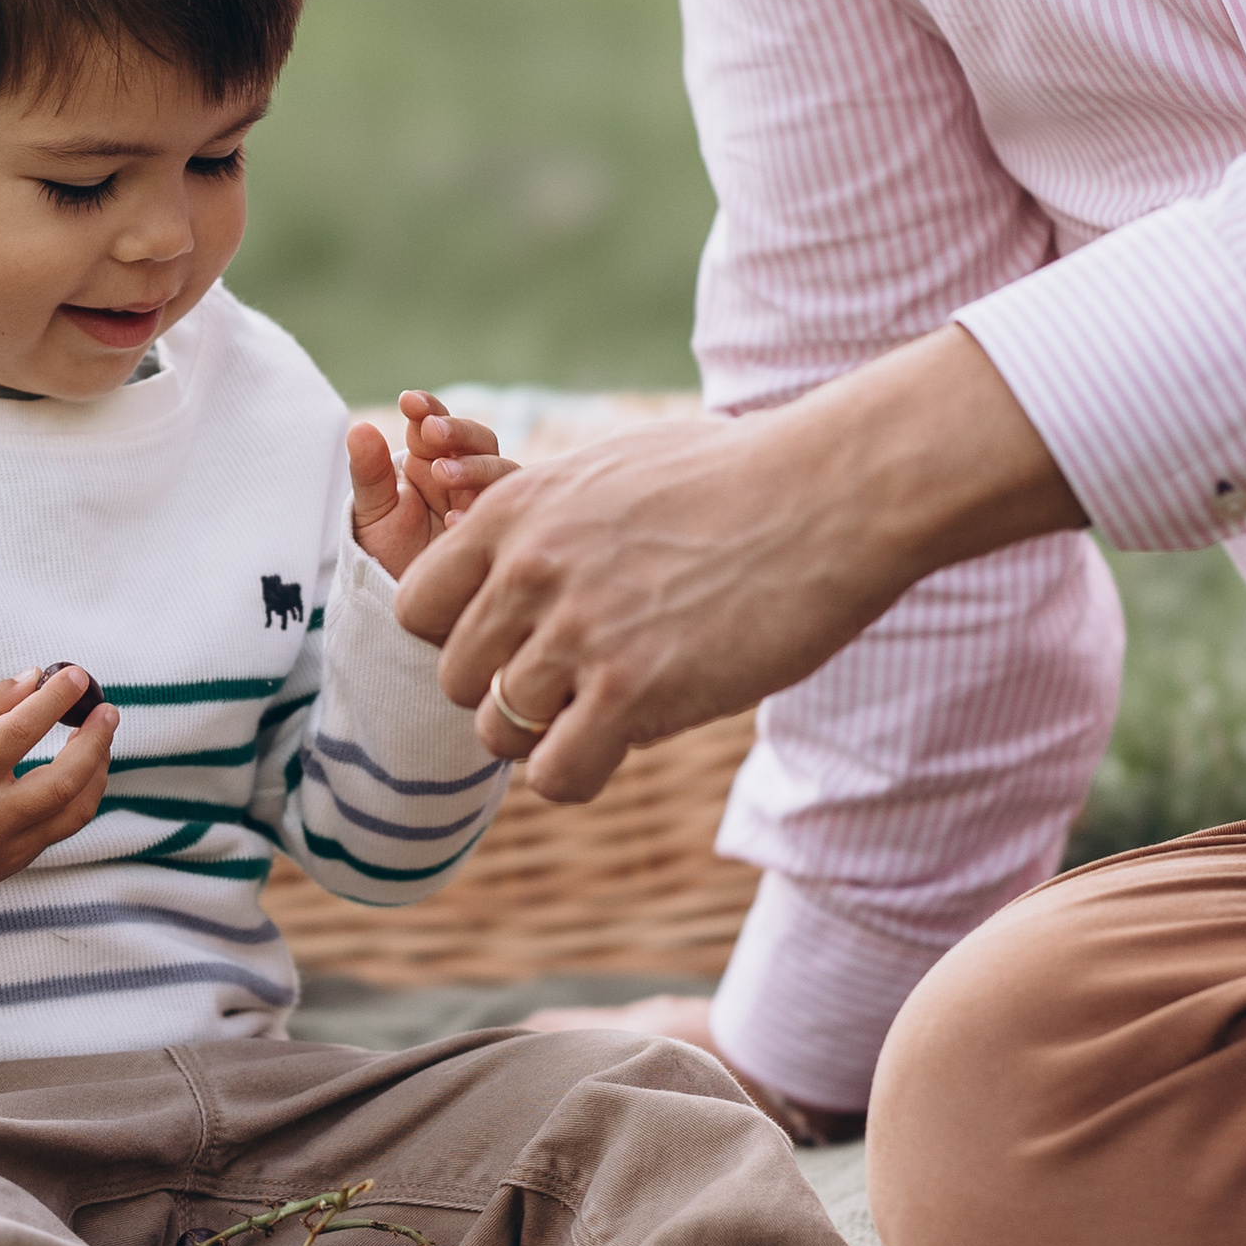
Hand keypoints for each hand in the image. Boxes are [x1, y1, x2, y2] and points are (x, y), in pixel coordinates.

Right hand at [0, 666, 117, 899]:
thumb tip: (32, 678)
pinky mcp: (14, 864)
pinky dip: (77, 797)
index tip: (75, 676)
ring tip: (99, 739)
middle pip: (63, 782)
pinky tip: (79, 771)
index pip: (20, 731)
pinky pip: (59, 829)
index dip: (53, 699)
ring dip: (96, 772)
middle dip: (95, 742)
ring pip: (74, 812)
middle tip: (107, 710)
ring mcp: (5, 848)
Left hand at [346, 391, 516, 584]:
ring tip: (443, 475)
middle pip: (479, 440)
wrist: (395, 601)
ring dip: (475, 467)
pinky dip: (481, 513)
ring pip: (500, 471)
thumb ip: (369, 472)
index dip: (430, 407)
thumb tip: (360, 427)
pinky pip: (504, 516)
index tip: (409, 402)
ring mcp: (483, 504)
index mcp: (431, 461)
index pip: (438, 423)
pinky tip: (454, 522)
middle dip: (459, 431)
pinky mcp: (498, 534)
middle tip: (432, 432)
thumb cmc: (383, 551)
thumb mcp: (372, 512)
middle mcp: (463, 477)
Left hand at [392, 325, 1081, 799]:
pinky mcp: (633, 690)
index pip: (416, 607)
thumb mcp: (616, 470)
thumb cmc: (739, 474)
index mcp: (515, 512)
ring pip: (499, 732)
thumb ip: (552, 521)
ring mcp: (578, 632)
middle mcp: (529, 571)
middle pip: (454, 677)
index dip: (461, 636)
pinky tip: (625, 742)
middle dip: (504, 690)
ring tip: (607, 709)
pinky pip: (556, 775)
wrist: (829, 492)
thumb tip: (519, 556)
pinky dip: (581, 773)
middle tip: (572, 682)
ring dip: (547, 735)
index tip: (516, 640)